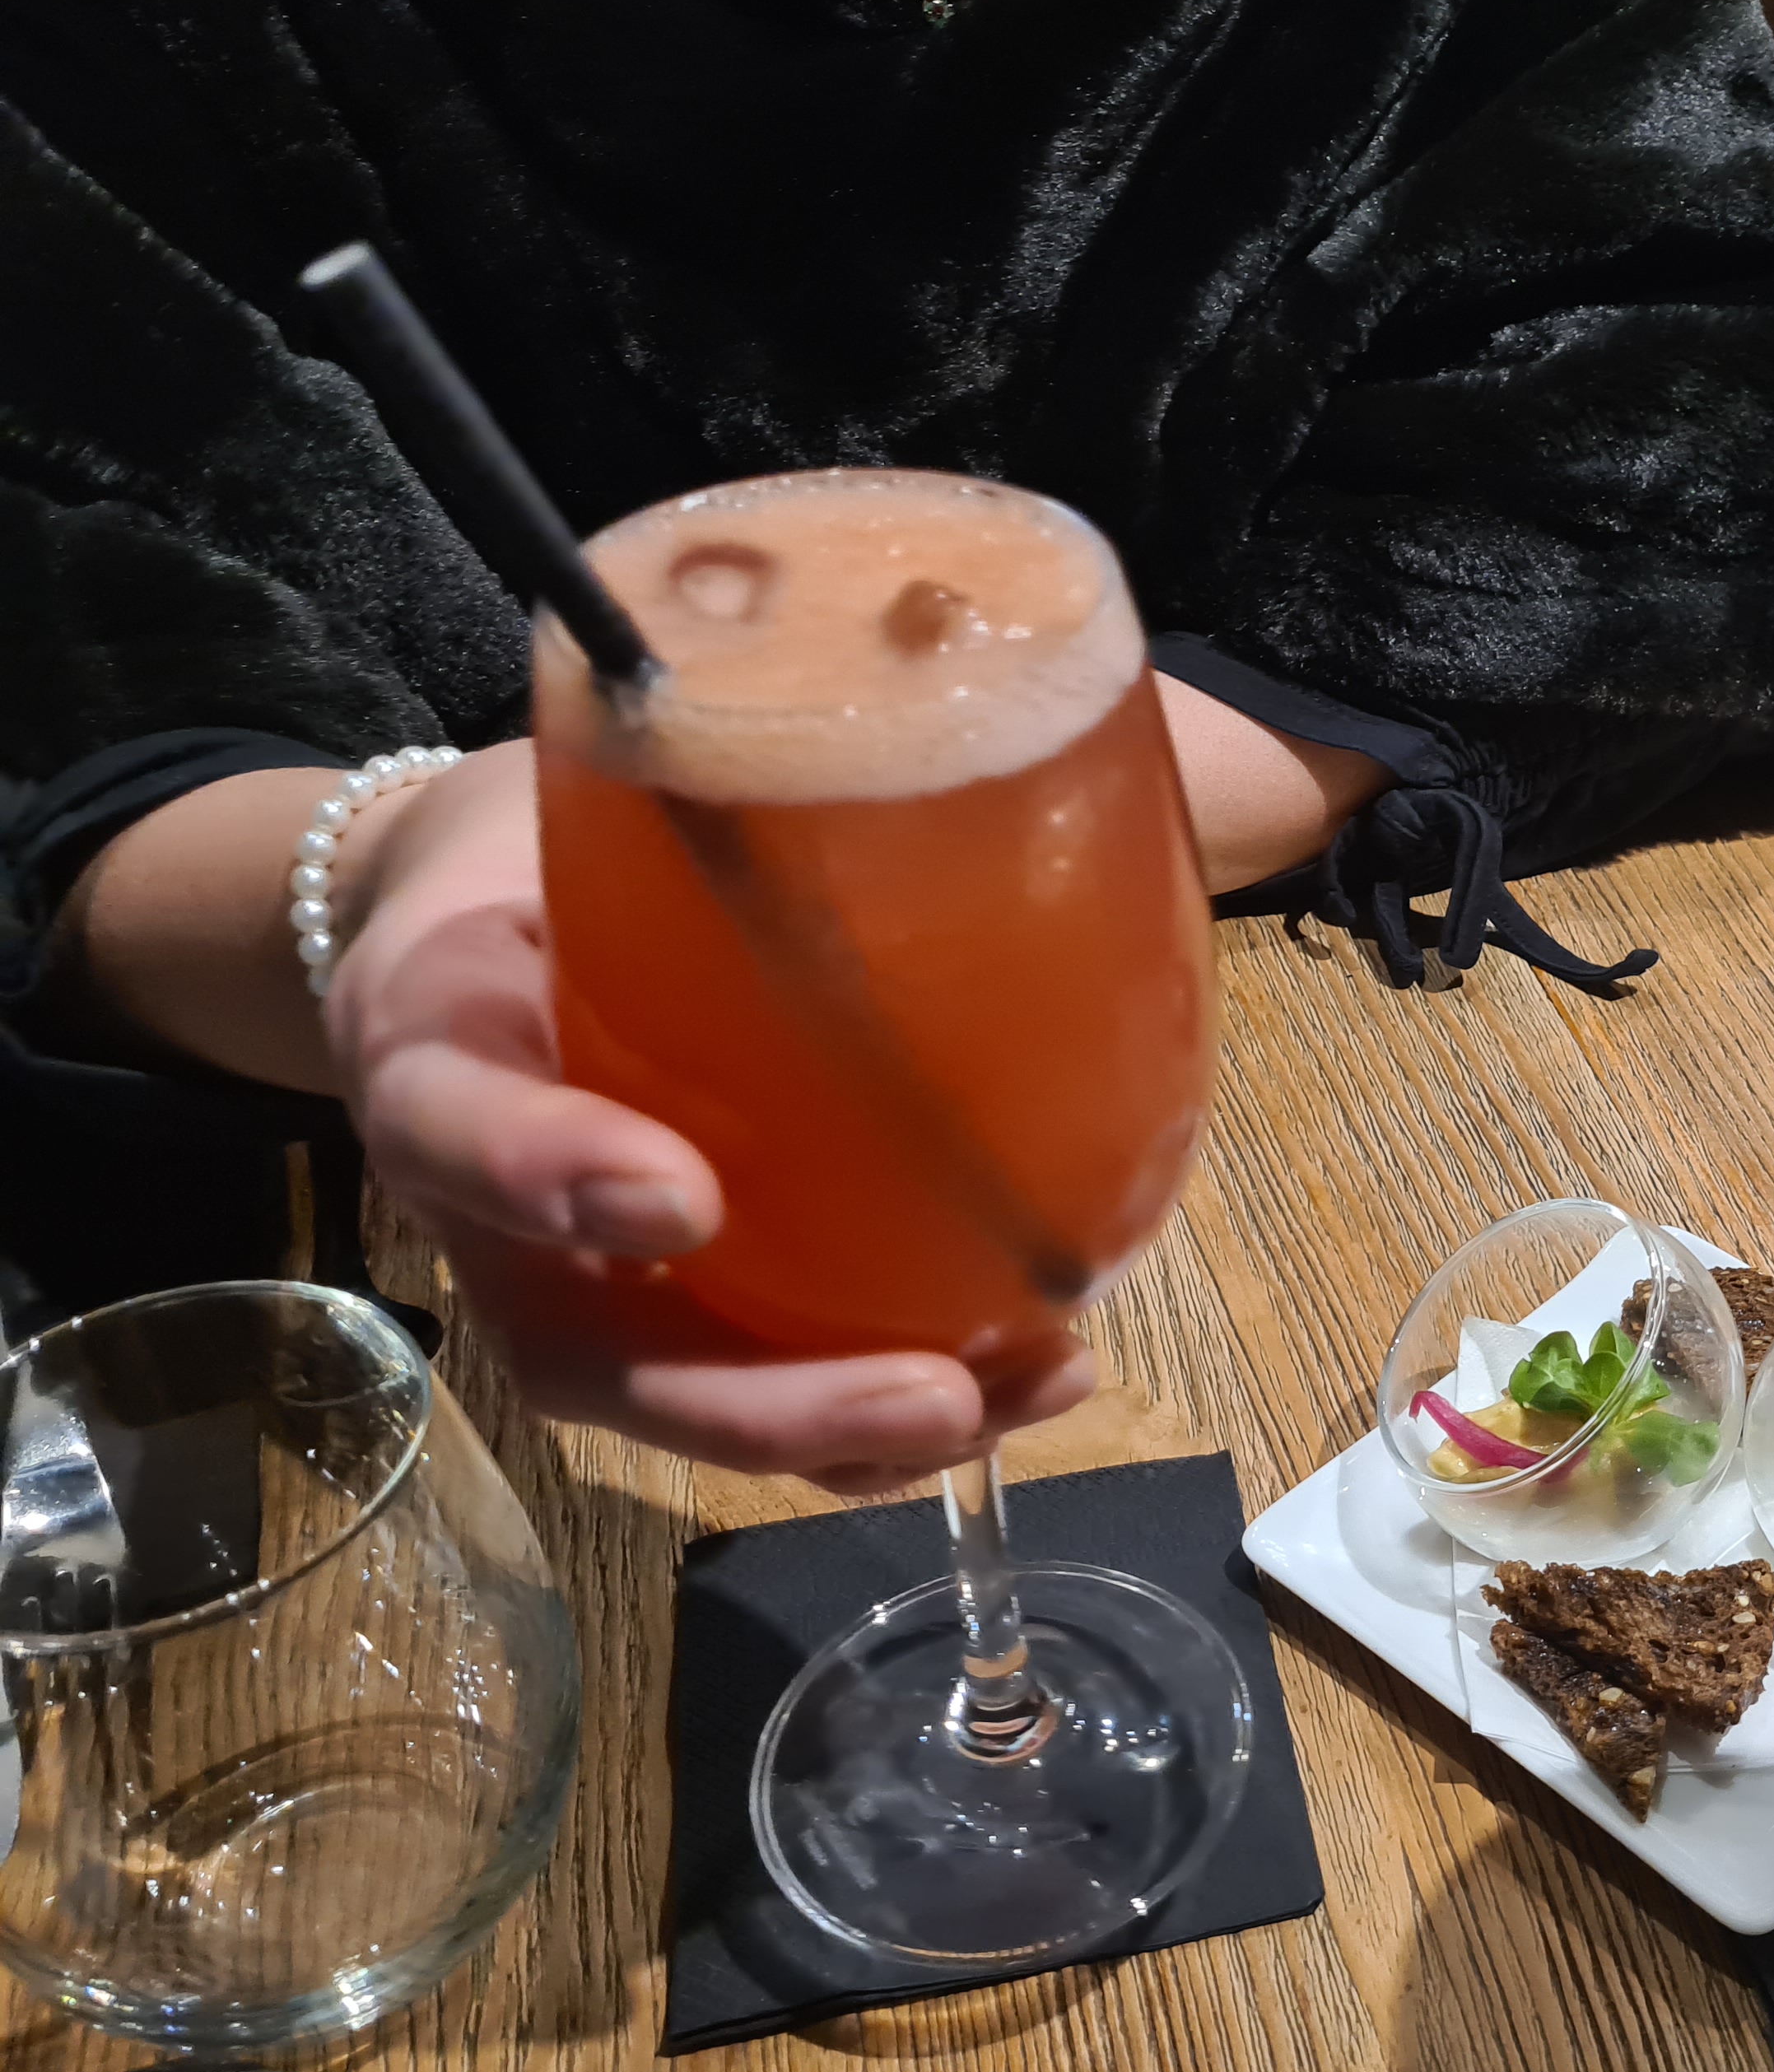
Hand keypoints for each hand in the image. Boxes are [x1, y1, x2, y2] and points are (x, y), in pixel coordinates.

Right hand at [323, 742, 1093, 1490]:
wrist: (471, 900)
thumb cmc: (551, 836)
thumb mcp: (588, 787)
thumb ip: (701, 761)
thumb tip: (968, 645)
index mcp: (436, 1042)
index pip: (459, 1123)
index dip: (551, 1173)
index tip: (678, 1196)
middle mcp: (491, 1195)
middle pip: (594, 1351)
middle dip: (767, 1400)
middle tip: (931, 1398)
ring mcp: (576, 1272)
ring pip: (691, 1395)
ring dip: (857, 1427)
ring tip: (1029, 1391)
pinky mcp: (669, 1299)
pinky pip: (763, 1372)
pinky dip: (888, 1400)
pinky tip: (1039, 1372)